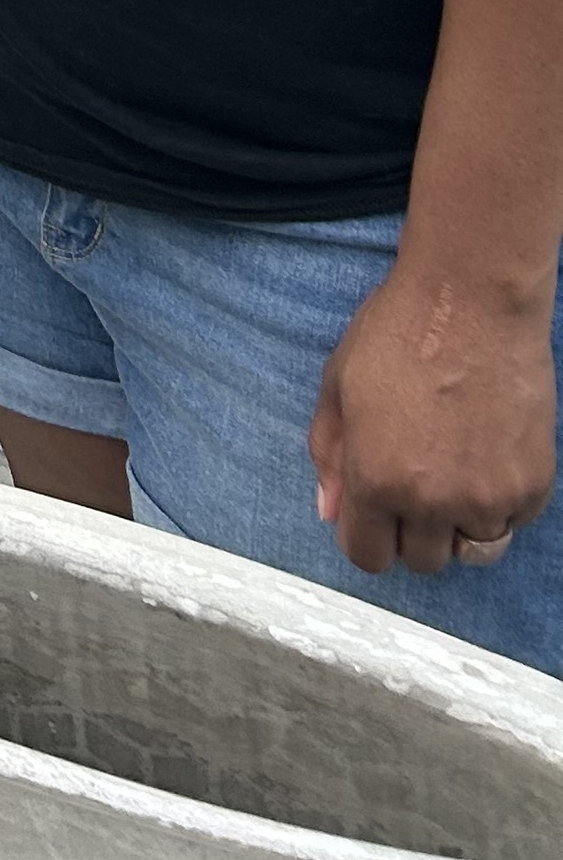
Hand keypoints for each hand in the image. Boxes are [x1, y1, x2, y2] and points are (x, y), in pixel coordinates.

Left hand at [310, 255, 556, 576]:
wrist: (472, 299)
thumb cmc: (400, 330)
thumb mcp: (338, 384)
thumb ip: (329, 454)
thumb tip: (328, 510)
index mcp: (376, 478)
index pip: (367, 555)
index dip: (366, 535)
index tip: (373, 514)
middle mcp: (433, 500)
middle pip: (421, 560)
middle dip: (411, 530)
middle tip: (415, 481)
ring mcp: (488, 498)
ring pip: (472, 550)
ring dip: (459, 523)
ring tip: (452, 469)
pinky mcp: (531, 487)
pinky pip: (511, 524)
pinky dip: (498, 504)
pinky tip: (484, 455)